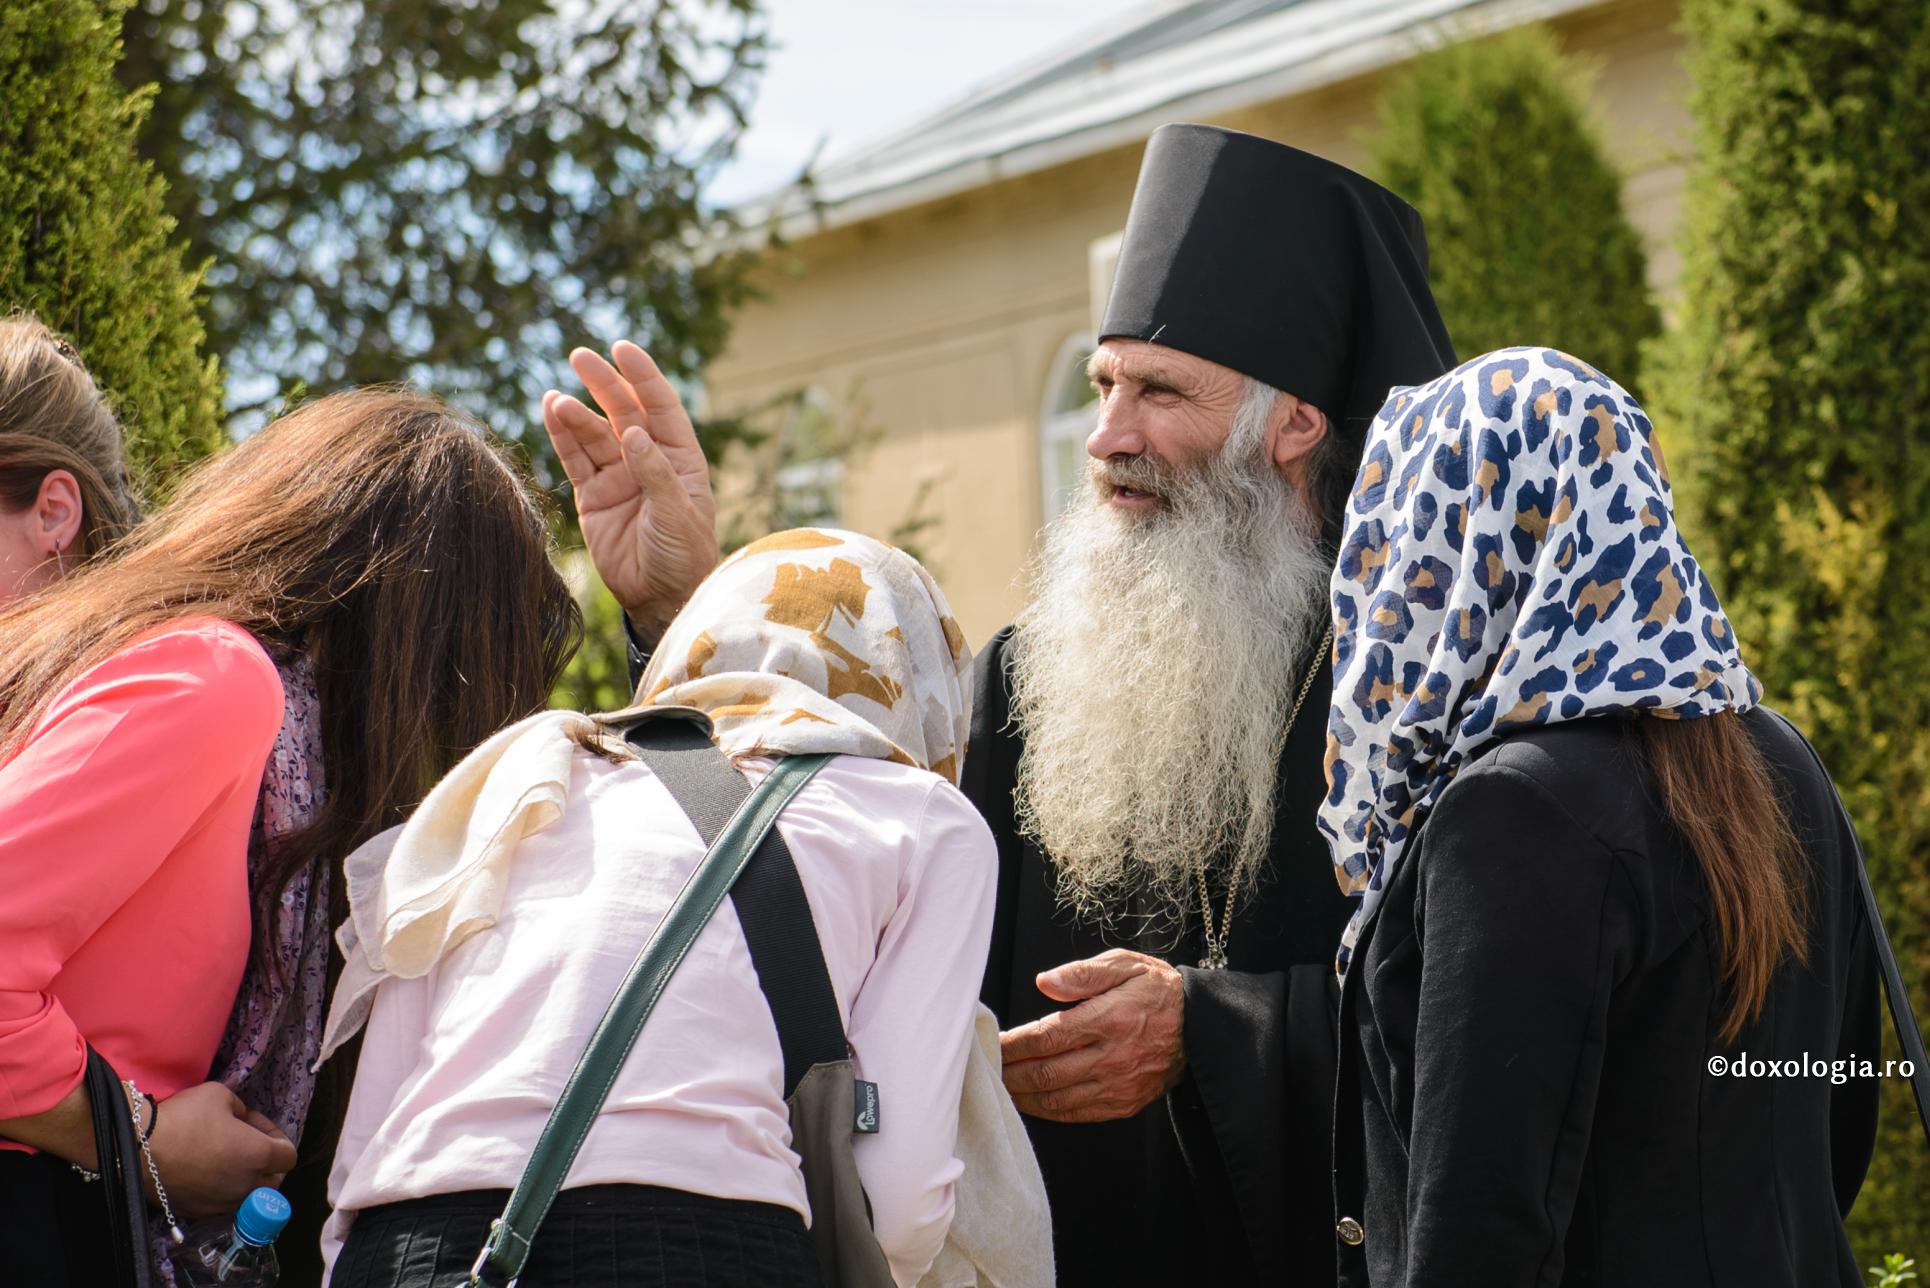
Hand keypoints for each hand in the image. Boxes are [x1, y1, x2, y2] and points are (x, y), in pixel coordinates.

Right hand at [147, 1082, 296, 1219]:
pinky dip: (221, 1191)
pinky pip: (222, 1204)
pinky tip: (204, 1174)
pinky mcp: (198, 1213)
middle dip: (265, 1161)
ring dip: (245, 1179)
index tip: (254, 1123)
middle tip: (244, 1142)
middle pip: (273, 1181)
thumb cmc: (184, 1118)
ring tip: (224, 1159)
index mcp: (259, 1156)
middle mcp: (245, 1186)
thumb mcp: (221, 1095)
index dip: (276, 1135)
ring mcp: (221, 1203)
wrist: (137, 1148)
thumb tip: (241, 1122)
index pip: (288, 1155)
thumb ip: (241, 1110)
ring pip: (248, 1196)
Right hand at [544, 341, 719, 640]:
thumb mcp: (677, 514)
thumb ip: (655, 473)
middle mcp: (647, 459)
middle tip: (580, 357)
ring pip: (593, 434)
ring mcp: (618, 475)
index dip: (643, 376)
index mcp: (680, 457)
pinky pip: (574, 459)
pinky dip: (562, 436)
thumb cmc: (684, 555)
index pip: (660, 406)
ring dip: (576, 414)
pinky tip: (550, 411)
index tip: (623, 350)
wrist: (660, 597)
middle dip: (603, 383)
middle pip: (623, 411)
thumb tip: (632, 432)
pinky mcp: (592, 496)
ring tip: (557, 399)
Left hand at [999, 948, 1185, 1122]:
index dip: (1013, 1044)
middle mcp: (1112, 1057)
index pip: (1047, 1037)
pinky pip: (1077, 1114)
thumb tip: (1044, 982)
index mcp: (1108, 1019)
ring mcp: (1118, 1086)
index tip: (992, 1042)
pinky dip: (1048, 1111)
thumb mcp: (1123, 965)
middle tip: (987, 1069)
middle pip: (1045, 1073)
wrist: (1200, 1027)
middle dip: (1010, 1073)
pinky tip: (1032, 1101)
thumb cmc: (1156, 990)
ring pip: (1056, 1099)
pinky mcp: (1124, 1104)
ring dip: (1023, 1096)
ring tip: (1002, 1086)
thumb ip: (1081, 974)